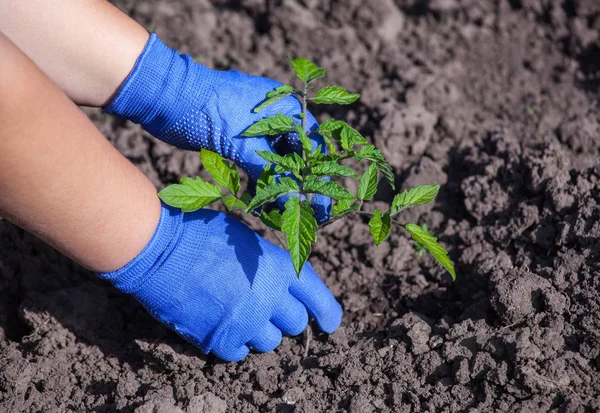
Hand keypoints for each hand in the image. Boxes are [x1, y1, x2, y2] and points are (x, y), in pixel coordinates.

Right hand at [97, 204, 341, 361]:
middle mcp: (269, 297)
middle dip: (285, 318)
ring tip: (238, 313)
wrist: (160, 250)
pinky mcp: (221, 339)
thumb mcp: (247, 241)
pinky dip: (234, 344)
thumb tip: (283, 284)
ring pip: (270, 342)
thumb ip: (271, 265)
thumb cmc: (201, 235)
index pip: (317, 296)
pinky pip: (240, 353)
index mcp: (279, 267)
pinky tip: (221, 325)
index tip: (331, 323)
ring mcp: (246, 321)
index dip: (328, 312)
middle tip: (266, 307)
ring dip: (259, 332)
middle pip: (295, 324)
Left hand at [105, 34, 329, 221]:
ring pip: (276, 162)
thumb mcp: (243, 145)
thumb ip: (272, 175)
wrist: (165, 97)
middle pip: (297, 157)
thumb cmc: (209, 110)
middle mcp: (276, 116)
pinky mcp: (238, 139)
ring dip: (277, 187)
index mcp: (286, 108)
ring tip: (279, 214)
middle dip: (299, 186)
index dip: (318, 178)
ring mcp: (257, 127)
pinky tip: (258, 201)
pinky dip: (259, 181)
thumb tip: (295, 205)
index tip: (322, 207)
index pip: (313, 148)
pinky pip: (257, 164)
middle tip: (304, 215)